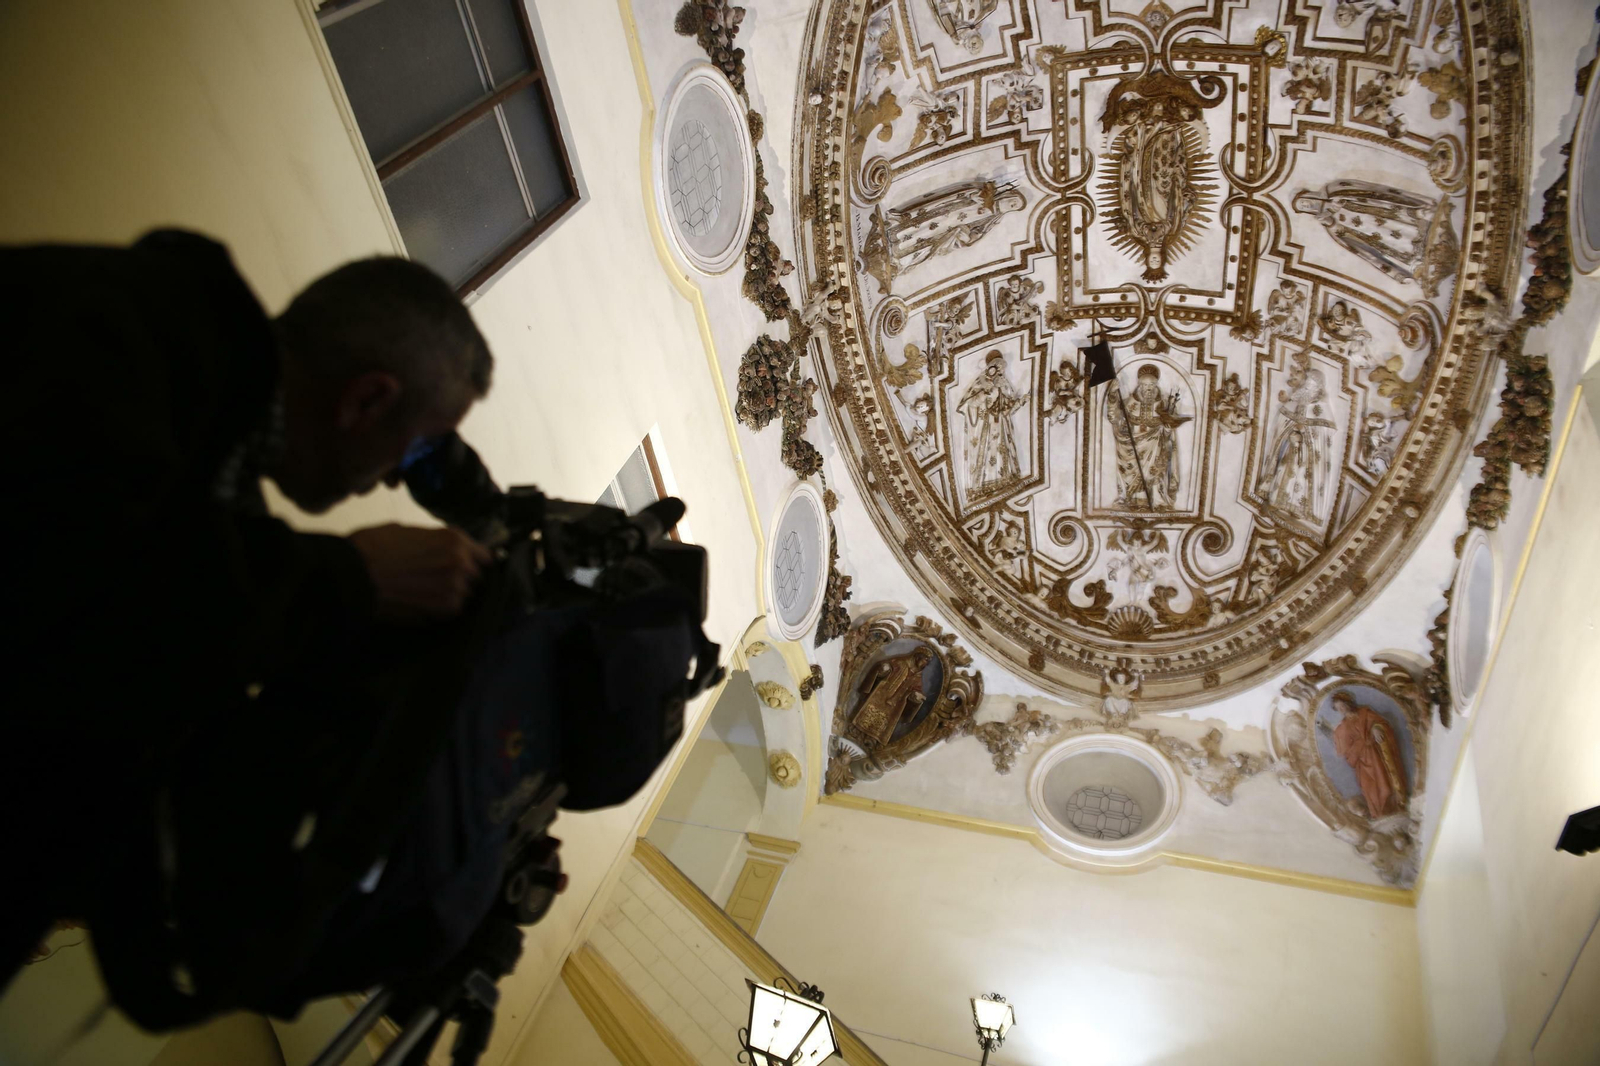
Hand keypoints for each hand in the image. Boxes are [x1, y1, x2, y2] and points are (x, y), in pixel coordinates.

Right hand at [348, 524, 491, 619]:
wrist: (354, 574)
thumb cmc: (373, 547)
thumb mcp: (409, 531)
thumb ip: (435, 542)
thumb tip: (445, 551)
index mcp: (454, 539)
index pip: (484, 556)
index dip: (475, 562)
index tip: (468, 567)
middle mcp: (461, 563)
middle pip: (476, 578)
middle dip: (463, 579)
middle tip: (437, 581)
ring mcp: (455, 589)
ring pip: (465, 596)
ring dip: (451, 596)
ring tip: (425, 594)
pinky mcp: (443, 611)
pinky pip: (451, 612)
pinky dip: (440, 610)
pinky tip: (421, 603)